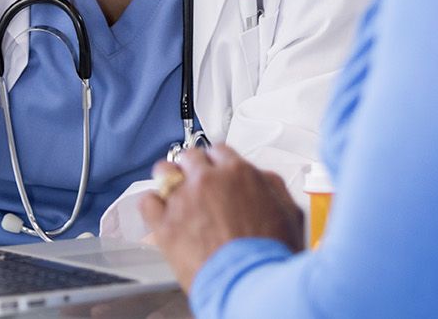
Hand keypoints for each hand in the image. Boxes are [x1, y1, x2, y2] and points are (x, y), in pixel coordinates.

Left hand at [137, 146, 303, 291]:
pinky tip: (160, 212)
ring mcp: (183, 200)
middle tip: (197, 183)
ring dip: (169, 179)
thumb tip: (261, 179)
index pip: (219, 152)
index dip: (218, 163)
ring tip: (172, 192)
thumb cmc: (271, 256)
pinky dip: (153, 205)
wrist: (251, 284)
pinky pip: (148, 202)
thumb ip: (272, 187)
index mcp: (238, 173)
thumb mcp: (289, 213)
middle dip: (194, 168)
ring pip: (165, 172)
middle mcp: (208, 180)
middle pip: (191, 158)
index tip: (216, 170)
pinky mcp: (165, 224)